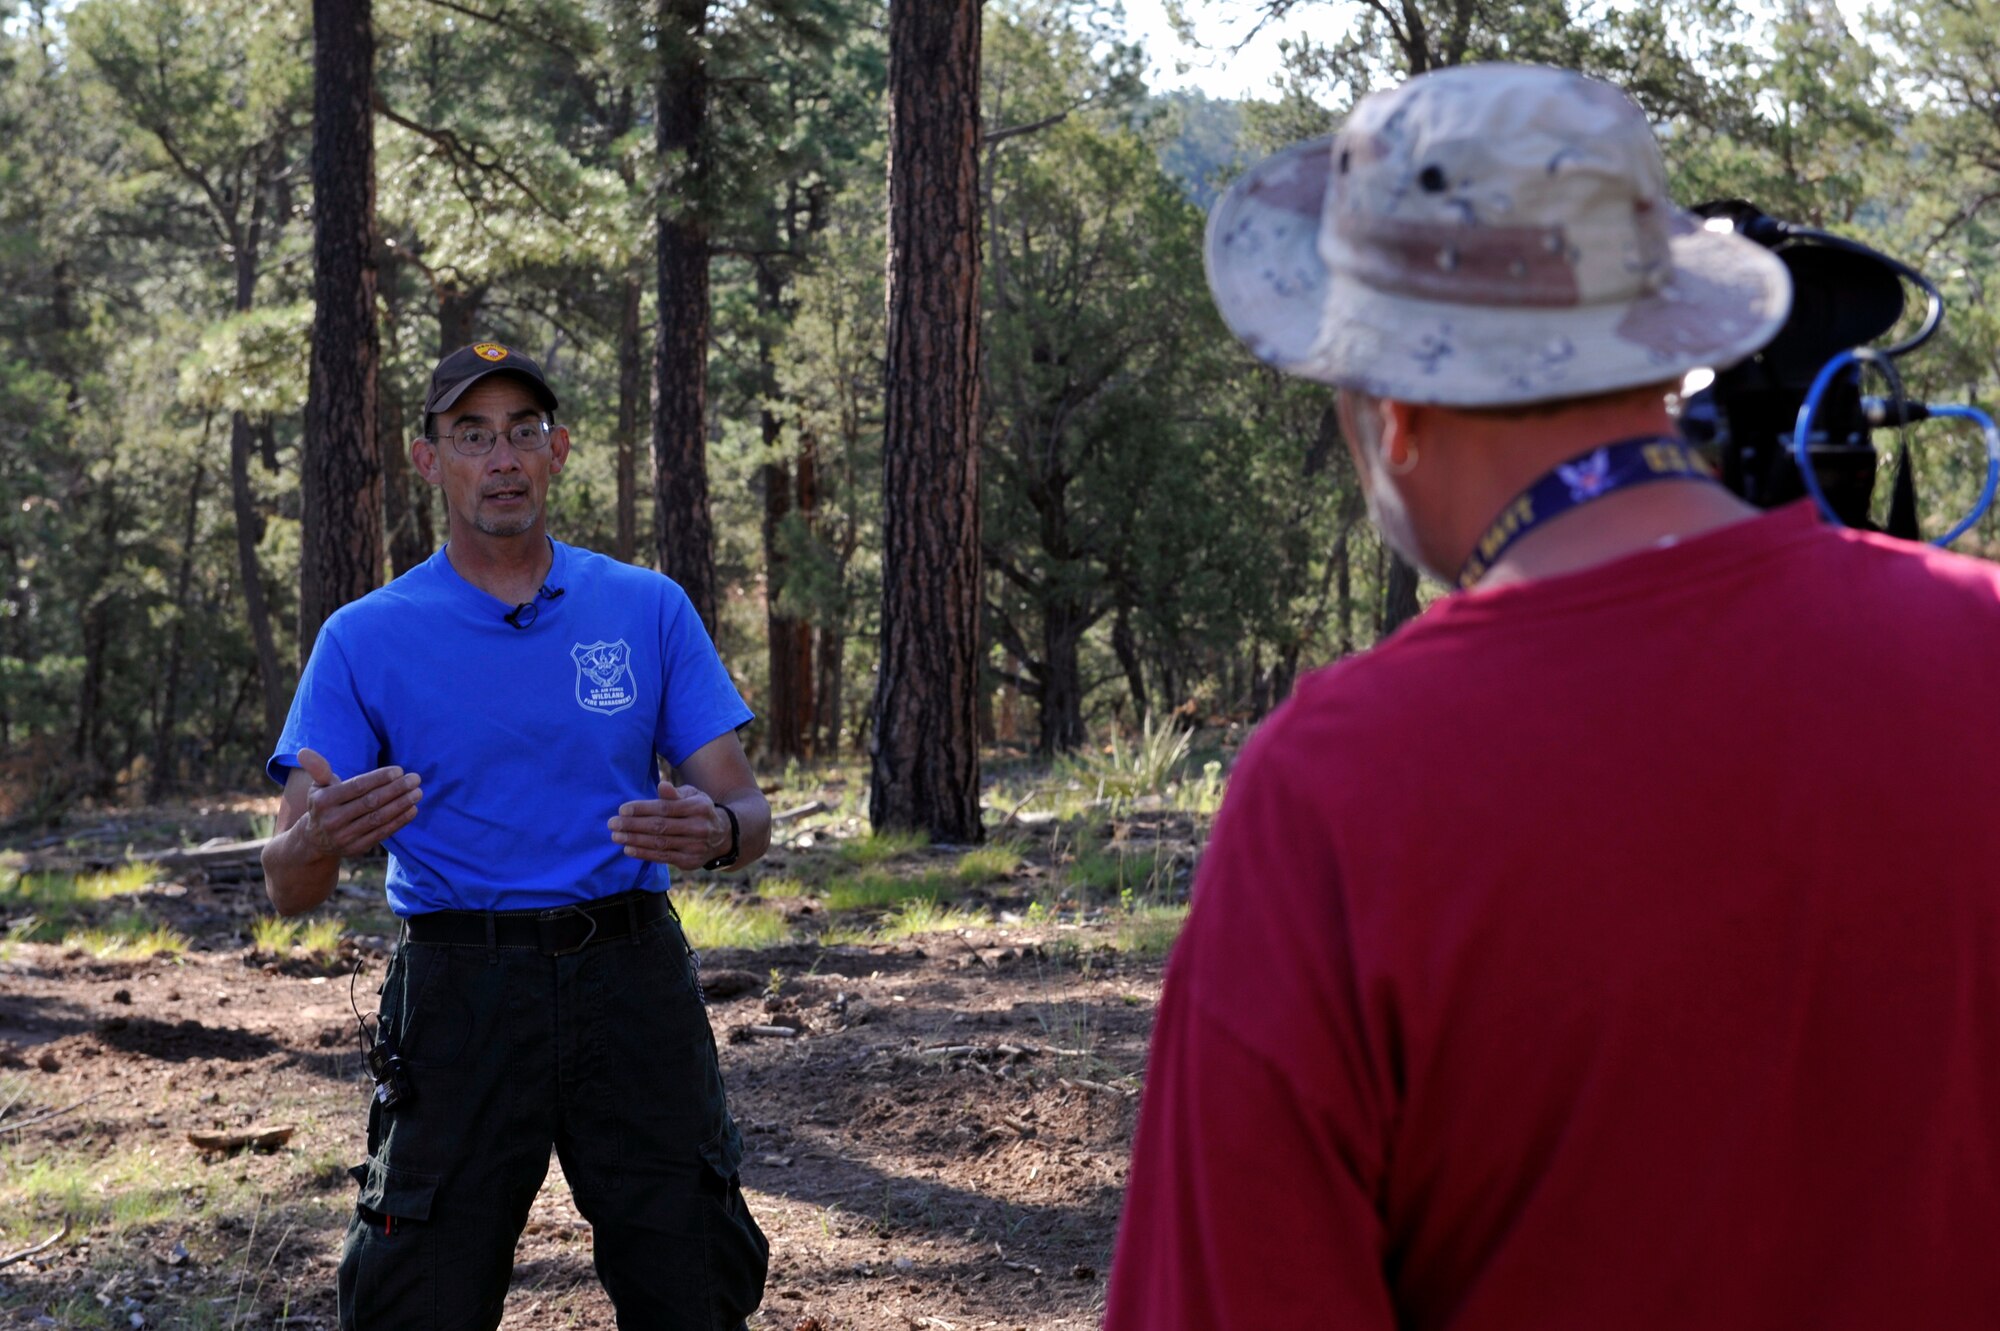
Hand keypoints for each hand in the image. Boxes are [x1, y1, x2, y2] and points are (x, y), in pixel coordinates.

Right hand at [294, 747, 421, 859]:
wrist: (315, 840)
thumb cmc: (323, 804)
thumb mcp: (317, 786)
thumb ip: (318, 769)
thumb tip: (303, 751)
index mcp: (323, 801)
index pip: (356, 787)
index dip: (379, 778)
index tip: (399, 770)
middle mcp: (333, 820)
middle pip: (370, 802)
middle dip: (396, 789)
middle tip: (415, 779)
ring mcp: (345, 836)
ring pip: (378, 818)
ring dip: (401, 805)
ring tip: (418, 793)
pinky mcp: (357, 848)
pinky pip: (382, 833)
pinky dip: (399, 821)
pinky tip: (412, 809)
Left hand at [609, 781, 728, 868]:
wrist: (723, 836)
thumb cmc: (699, 811)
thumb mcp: (693, 796)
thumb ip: (675, 793)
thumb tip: (661, 785)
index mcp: (698, 807)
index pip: (665, 808)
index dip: (642, 809)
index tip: (622, 809)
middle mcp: (699, 827)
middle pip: (660, 826)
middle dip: (633, 825)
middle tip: (612, 824)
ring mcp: (695, 846)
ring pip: (659, 843)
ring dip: (634, 840)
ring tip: (616, 836)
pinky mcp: (690, 862)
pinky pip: (663, 858)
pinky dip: (644, 854)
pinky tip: (628, 849)